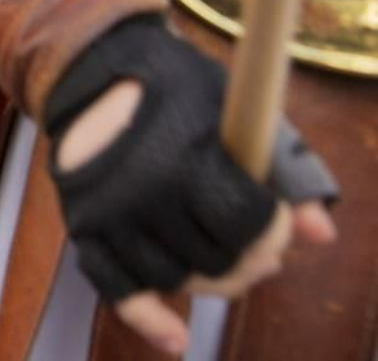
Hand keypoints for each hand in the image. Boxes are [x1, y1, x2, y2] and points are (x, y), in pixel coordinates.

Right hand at [47, 20, 338, 355]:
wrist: (93, 70)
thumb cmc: (177, 88)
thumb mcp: (236, 108)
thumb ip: (284, 170)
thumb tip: (322, 235)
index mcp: (182, 156)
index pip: (247, 226)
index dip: (274, 231)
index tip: (277, 220)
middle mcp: (141, 191)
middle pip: (216, 261)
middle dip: (248, 259)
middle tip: (257, 246)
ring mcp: (108, 212)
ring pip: (175, 279)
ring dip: (206, 277)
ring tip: (220, 256)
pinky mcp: (83, 225)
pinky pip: (116, 290)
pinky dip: (148, 317)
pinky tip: (176, 338)